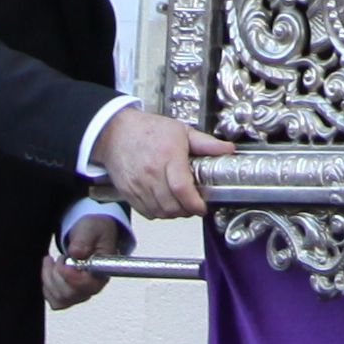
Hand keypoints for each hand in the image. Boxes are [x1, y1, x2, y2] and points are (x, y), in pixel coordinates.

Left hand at [44, 213, 133, 309]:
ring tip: (55, 261)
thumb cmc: (95, 232)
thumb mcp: (91, 228)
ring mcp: (81, 293)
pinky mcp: (70, 295)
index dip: (72, 278)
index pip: (87, 285)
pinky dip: (47, 287)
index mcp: (102, 272)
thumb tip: (77, 253)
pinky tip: (50, 270)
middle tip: (61, 257)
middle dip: (57, 274)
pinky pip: (55, 301)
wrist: (92, 234)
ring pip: (60, 299)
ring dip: (50, 279)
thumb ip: (84, 239)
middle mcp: (93, 287)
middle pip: (69, 294)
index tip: (63, 265)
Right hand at [91, 107, 228, 219]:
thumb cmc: (148, 130)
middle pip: (172, 205)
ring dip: (174, 213)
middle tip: (195, 205)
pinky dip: (159, 213)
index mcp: (168, 155)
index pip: (182, 188)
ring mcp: (138, 185)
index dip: (195, 203)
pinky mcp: (129, 192)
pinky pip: (147, 212)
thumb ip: (206, 143)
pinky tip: (165, 204)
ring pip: (160, 212)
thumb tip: (228, 149)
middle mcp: (152, 172)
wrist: (115, 133)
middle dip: (188, 210)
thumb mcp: (181, 130)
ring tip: (181, 205)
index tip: (202, 206)